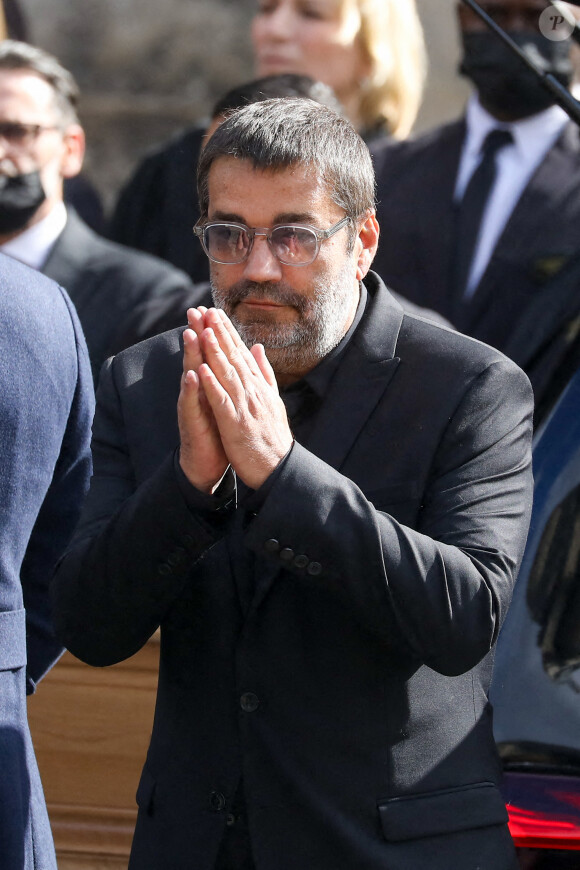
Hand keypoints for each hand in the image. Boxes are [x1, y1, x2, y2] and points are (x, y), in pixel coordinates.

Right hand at [177, 308, 227, 492]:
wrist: (206, 463)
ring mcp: (192, 405)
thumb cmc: (216, 431)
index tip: (213, 308)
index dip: (211, 332)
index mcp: (210, 385)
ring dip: (189, 354)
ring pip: (190, 375)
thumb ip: (227, 379)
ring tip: (190, 333)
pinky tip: (191, 375)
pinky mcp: (190, 422)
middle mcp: (198, 391)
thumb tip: (234, 358)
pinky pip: (190, 403)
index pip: (210, 354)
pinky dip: (191, 389)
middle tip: (195, 309)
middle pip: (197, 357)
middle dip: (196, 333)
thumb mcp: (224, 401)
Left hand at [197, 309, 292, 488]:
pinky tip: (202, 370)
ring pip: (227, 374)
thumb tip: (258, 347)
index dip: (228, 331)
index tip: (216, 312)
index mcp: (259, 386)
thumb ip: (264, 372)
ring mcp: (245, 407)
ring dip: (215, 352)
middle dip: (219, 333)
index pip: (241, 353)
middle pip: (233, 357)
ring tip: (203, 331)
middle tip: (206, 310)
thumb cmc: (272, 436)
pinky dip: (213, 385)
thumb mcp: (272, 399)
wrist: (279, 467)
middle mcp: (253, 391)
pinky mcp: (236, 424)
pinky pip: (222, 401)